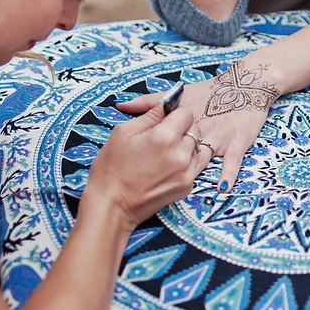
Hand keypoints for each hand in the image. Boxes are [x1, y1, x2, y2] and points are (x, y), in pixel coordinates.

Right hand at [89, 96, 213, 229]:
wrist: (112, 205)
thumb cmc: (112, 167)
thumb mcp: (123, 132)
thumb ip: (149, 115)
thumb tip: (165, 105)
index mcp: (165, 136)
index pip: (186, 113)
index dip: (174, 113)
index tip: (164, 119)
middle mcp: (181, 154)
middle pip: (195, 130)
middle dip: (182, 129)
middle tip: (162, 137)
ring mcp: (187, 172)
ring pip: (197, 148)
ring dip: (185, 146)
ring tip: (164, 154)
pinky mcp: (187, 187)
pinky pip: (194, 166)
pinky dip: (185, 163)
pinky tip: (166, 167)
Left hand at [118, 60, 279, 192]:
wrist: (245, 85)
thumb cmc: (210, 92)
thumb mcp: (181, 95)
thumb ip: (150, 102)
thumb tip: (121, 105)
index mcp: (184, 118)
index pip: (162, 134)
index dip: (150, 148)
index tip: (139, 160)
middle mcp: (201, 128)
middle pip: (181, 150)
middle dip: (169, 164)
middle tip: (154, 178)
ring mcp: (219, 137)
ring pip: (203, 157)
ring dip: (191, 171)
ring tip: (176, 185)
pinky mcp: (237, 143)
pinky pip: (232, 162)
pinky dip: (227, 175)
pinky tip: (221, 189)